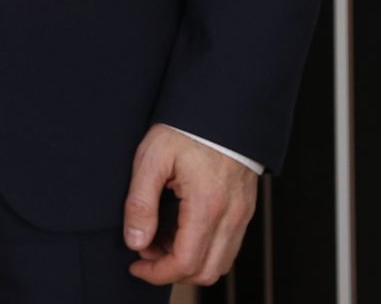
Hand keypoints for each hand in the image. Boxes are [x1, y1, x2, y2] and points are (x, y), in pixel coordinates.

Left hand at [122, 124, 256, 286]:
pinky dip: (204, 250)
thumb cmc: (185, 128)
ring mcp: (243, 214)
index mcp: (207, 205)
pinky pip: (228, 246)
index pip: (186, 262)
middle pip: (207, 271)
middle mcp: (232, 216)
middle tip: (145, 253)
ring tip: (159, 239)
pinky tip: (179, 230)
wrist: (222, 107)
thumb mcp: (151, 158)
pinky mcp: (245, 209)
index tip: (136, 266)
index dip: (158, 273)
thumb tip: (135, 241)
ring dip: (189, 262)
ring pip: (221, 263)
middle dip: (173, 272)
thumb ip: (140, 203)